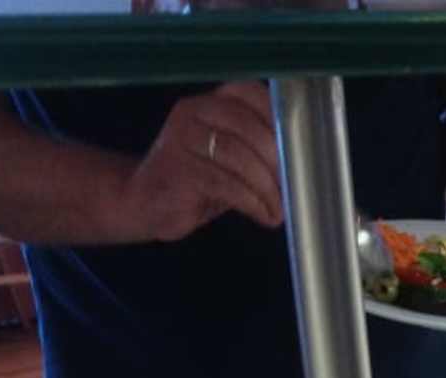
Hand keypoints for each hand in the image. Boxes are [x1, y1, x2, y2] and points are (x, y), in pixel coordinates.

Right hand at [117, 82, 283, 240]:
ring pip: (240, 157)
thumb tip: (301, 165)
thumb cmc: (196, 181)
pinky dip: (252, 202)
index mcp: (210, 102)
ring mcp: (182, 138)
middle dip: (278, 162)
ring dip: (267, 188)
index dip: (279, 121)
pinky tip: (264, 215)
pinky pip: (227, 184)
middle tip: (292, 189)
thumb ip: (257, 152)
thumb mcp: (229, 160)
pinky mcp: (178, 169)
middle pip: (250, 128)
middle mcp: (194, 112)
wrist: (144, 202)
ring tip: (278, 208)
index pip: (251, 94)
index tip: (298, 152)